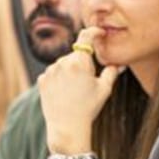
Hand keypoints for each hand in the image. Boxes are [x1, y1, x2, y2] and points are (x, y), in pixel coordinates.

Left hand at [38, 27, 119, 152]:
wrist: (67, 126)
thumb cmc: (89, 108)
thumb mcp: (104, 89)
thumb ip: (111, 71)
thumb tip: (117, 63)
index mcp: (79, 62)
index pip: (86, 38)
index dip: (93, 32)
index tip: (98, 32)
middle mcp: (62, 63)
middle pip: (76, 55)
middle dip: (83, 62)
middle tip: (89, 81)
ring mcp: (50, 71)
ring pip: (64, 64)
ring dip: (71, 71)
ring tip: (75, 91)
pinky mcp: (42, 80)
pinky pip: (53, 73)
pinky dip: (60, 79)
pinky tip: (65, 93)